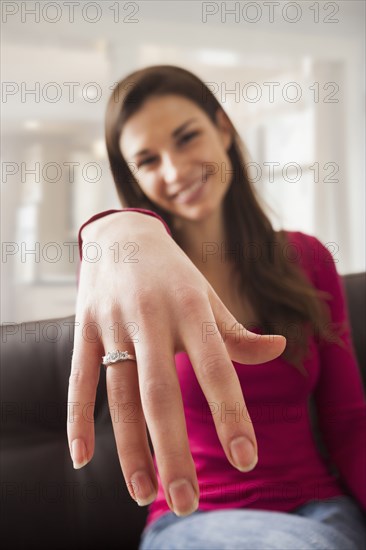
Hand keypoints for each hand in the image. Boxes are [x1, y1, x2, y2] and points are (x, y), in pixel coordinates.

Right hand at [67, 212, 285, 516]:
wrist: (122, 234)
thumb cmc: (173, 274)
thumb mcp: (207, 296)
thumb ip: (238, 332)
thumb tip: (280, 349)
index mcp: (191, 307)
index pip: (216, 368)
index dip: (231, 414)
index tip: (247, 460)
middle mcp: (151, 316)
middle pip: (160, 393)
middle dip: (173, 450)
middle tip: (186, 501)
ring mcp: (113, 322)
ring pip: (119, 394)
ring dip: (130, 447)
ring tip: (143, 493)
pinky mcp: (84, 327)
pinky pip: (79, 378)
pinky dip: (77, 419)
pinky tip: (82, 458)